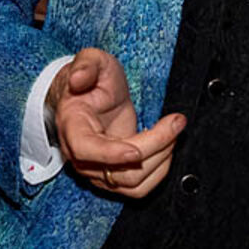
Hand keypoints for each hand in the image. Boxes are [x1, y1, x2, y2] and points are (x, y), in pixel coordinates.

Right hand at [51, 48, 183, 198]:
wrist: (90, 97)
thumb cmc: (93, 80)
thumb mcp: (92, 60)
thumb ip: (86, 64)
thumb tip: (78, 78)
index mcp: (72, 126)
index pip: (86, 150)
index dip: (112, 154)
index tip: (137, 151)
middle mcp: (80, 155)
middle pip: (119, 170)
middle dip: (155, 147)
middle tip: (176, 121)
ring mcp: (96, 170)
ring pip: (132, 183)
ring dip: (161, 160)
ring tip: (173, 132)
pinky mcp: (113, 177)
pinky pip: (138, 188)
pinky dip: (159, 171)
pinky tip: (166, 147)